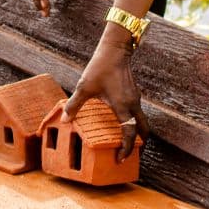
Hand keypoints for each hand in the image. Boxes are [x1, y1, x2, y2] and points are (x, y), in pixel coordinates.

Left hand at [63, 39, 150, 160]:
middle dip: (139, 143)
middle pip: (143, 129)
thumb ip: (74, 105)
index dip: (126, 148)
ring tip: (125, 141)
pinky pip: (137, 112)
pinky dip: (134, 121)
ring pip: (141, 120)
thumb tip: (64, 120)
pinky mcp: (134, 93)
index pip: (129, 133)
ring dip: (136, 132)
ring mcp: (136, 98)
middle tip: (129, 154)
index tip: (120, 158)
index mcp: (122, 106)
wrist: (114, 50)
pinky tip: (121, 122)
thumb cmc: (99, 68)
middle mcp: (133, 104)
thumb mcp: (84, 87)